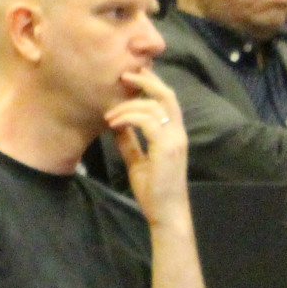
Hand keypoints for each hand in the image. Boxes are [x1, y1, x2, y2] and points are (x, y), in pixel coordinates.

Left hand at [106, 67, 189, 212]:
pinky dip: (129, 118)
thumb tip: (116, 125)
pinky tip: (114, 124)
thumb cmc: (153, 190)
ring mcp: (174, 140)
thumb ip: (129, 142)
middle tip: (124, 75)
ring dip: (128, 106)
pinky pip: (148, 122)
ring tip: (109, 115)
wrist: (165, 213)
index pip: (166, 100)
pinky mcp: (167, 149)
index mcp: (173, 134)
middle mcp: (177, 133)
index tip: (131, 77)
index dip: (151, 85)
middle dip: (146, 81)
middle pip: (167, 95)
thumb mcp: (137, 161)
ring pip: (154, 107)